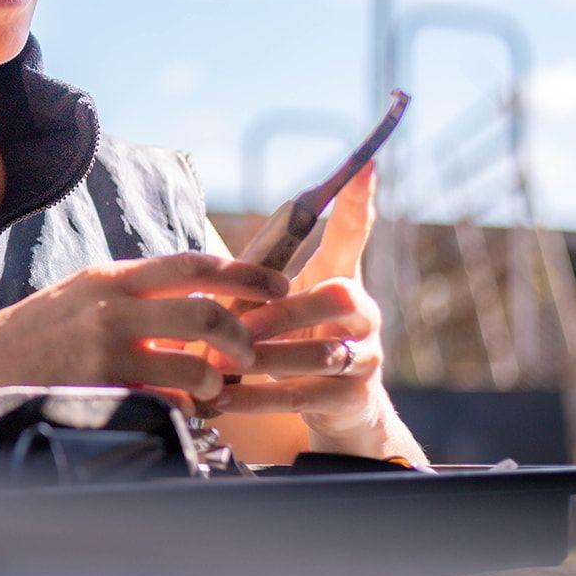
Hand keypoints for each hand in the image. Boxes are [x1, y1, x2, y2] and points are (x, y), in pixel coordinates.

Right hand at [0, 251, 289, 411]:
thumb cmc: (31, 338)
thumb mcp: (79, 297)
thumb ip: (129, 293)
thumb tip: (188, 295)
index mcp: (112, 276)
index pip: (193, 264)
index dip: (245, 274)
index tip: (278, 286)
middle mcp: (112, 304)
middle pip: (205, 311)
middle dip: (241, 336)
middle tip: (249, 352)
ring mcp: (106, 347)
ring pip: (193, 363)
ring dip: (215, 382)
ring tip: (212, 391)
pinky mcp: (100, 386)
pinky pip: (166, 400)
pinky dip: (185, 409)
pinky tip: (183, 413)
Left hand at [210, 162, 394, 447]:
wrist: (336, 410)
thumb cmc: (295, 341)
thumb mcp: (278, 305)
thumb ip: (255, 283)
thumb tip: (209, 268)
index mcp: (343, 277)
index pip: (354, 233)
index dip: (358, 202)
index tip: (363, 165)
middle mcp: (364, 313)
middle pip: (336, 298)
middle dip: (284, 312)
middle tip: (238, 326)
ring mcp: (366, 357)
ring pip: (321, 354)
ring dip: (266, 358)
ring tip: (219, 363)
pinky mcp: (353, 398)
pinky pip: (305, 395)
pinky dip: (259, 397)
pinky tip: (223, 396)